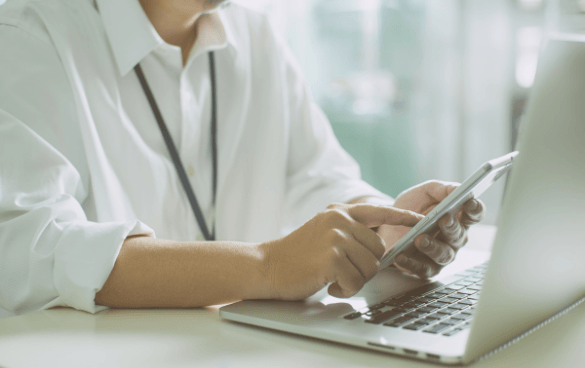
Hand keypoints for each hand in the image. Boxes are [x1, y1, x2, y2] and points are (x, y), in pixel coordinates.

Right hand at [262, 204, 423, 299]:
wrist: (267, 266)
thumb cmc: (297, 255)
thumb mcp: (324, 231)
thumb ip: (350, 231)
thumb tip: (381, 246)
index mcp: (339, 211)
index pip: (379, 210)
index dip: (403, 216)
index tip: (422, 220)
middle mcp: (339, 219)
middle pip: (380, 248)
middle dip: (367, 266)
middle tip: (343, 270)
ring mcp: (335, 237)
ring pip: (371, 266)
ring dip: (356, 280)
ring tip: (333, 276)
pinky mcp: (331, 257)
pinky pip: (356, 281)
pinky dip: (345, 289)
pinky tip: (328, 284)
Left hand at [377, 180, 485, 278]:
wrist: (388, 223)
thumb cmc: (412, 207)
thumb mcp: (425, 192)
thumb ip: (442, 189)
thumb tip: (458, 188)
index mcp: (457, 218)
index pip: (474, 215)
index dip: (475, 209)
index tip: (469, 202)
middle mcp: (454, 239)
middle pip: (459, 236)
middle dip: (451, 227)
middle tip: (442, 219)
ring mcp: (442, 255)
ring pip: (443, 255)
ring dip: (432, 247)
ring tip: (419, 239)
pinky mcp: (426, 269)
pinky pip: (422, 269)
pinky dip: (412, 263)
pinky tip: (401, 255)